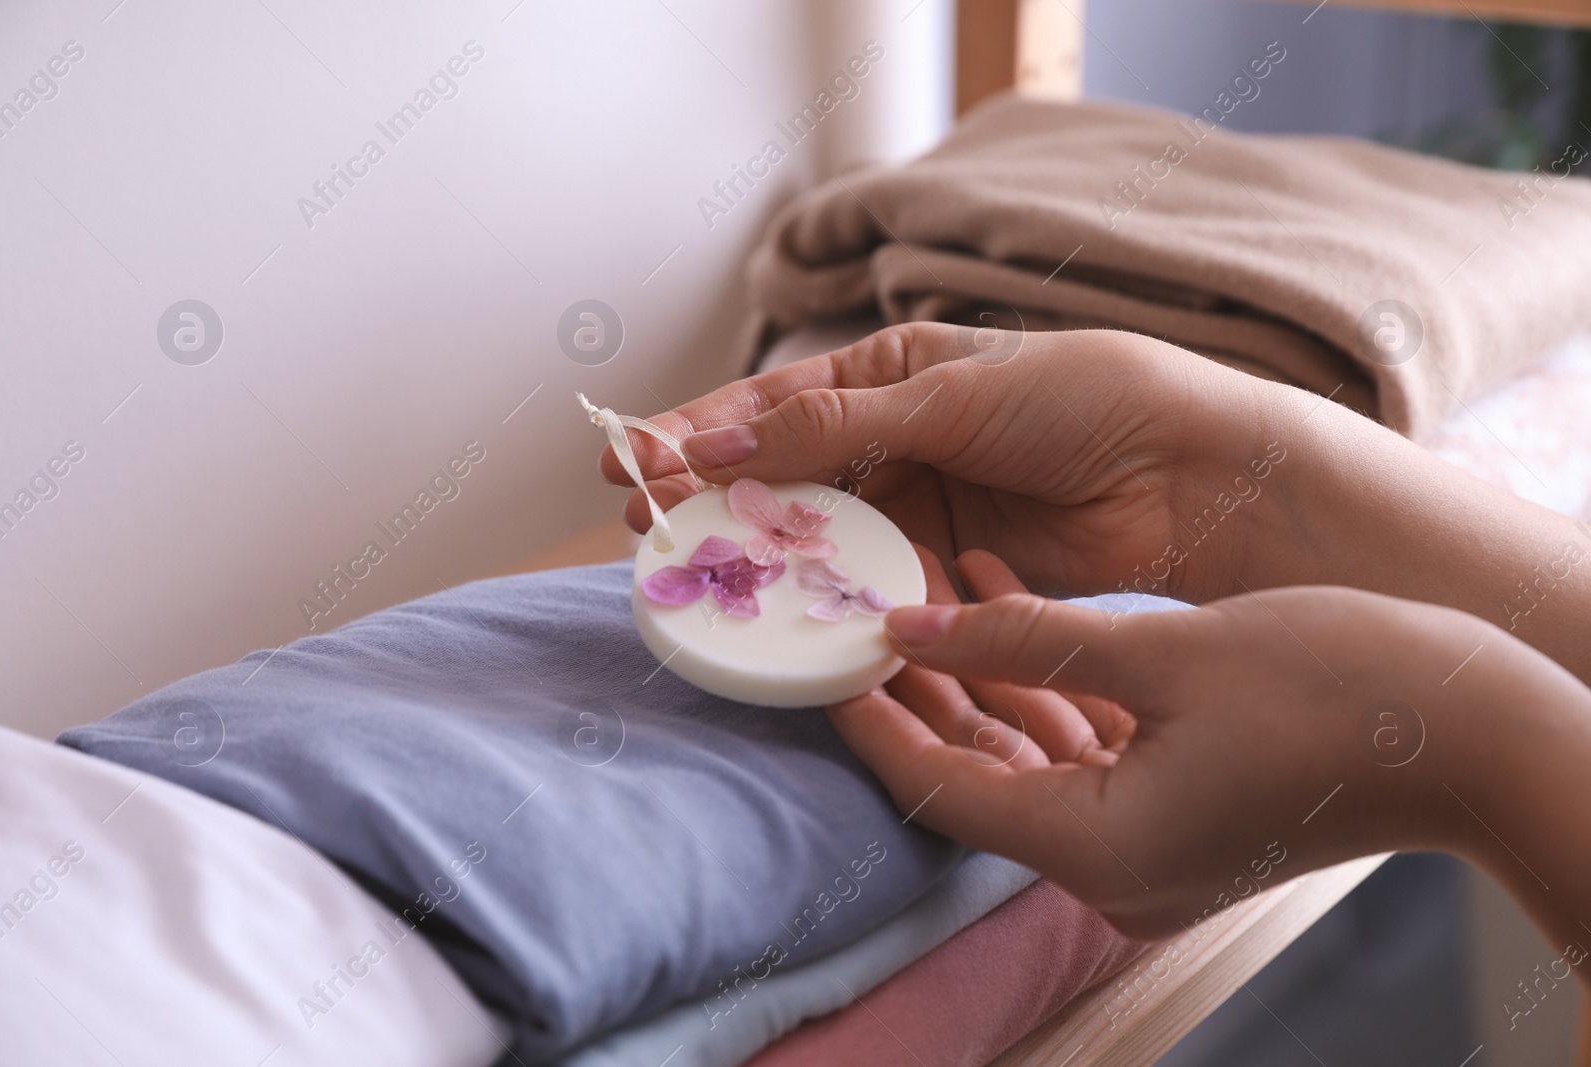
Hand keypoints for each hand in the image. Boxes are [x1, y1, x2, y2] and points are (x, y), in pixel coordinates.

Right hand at [602, 324, 1316, 603]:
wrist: (1193, 476)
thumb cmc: (1086, 399)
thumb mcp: (950, 396)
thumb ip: (835, 427)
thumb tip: (719, 441)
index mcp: (895, 374)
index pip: (775, 405)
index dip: (697, 430)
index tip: (627, 457)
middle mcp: (897, 442)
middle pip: (782, 477)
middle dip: (713, 498)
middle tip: (644, 523)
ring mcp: (921, 511)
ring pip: (819, 536)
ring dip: (763, 553)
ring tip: (696, 569)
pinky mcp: (949, 573)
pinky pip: (872, 586)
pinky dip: (832, 597)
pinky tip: (788, 608)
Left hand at [830, 550, 1557, 940]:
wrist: (1478, 731)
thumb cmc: (1333, 685)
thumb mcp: (1158, 651)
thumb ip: (1022, 639)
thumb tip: (909, 626)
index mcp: (1097, 846)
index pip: (942, 790)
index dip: (874, 723)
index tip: (826, 659)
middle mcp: (1114, 867)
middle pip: (978, 778)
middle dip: (920, 696)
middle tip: (864, 615)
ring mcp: (1151, 848)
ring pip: (1029, 761)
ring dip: (982, 684)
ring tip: (927, 594)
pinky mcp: (1183, 817)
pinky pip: (1087, 754)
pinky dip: (1048, 694)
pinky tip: (1011, 609)